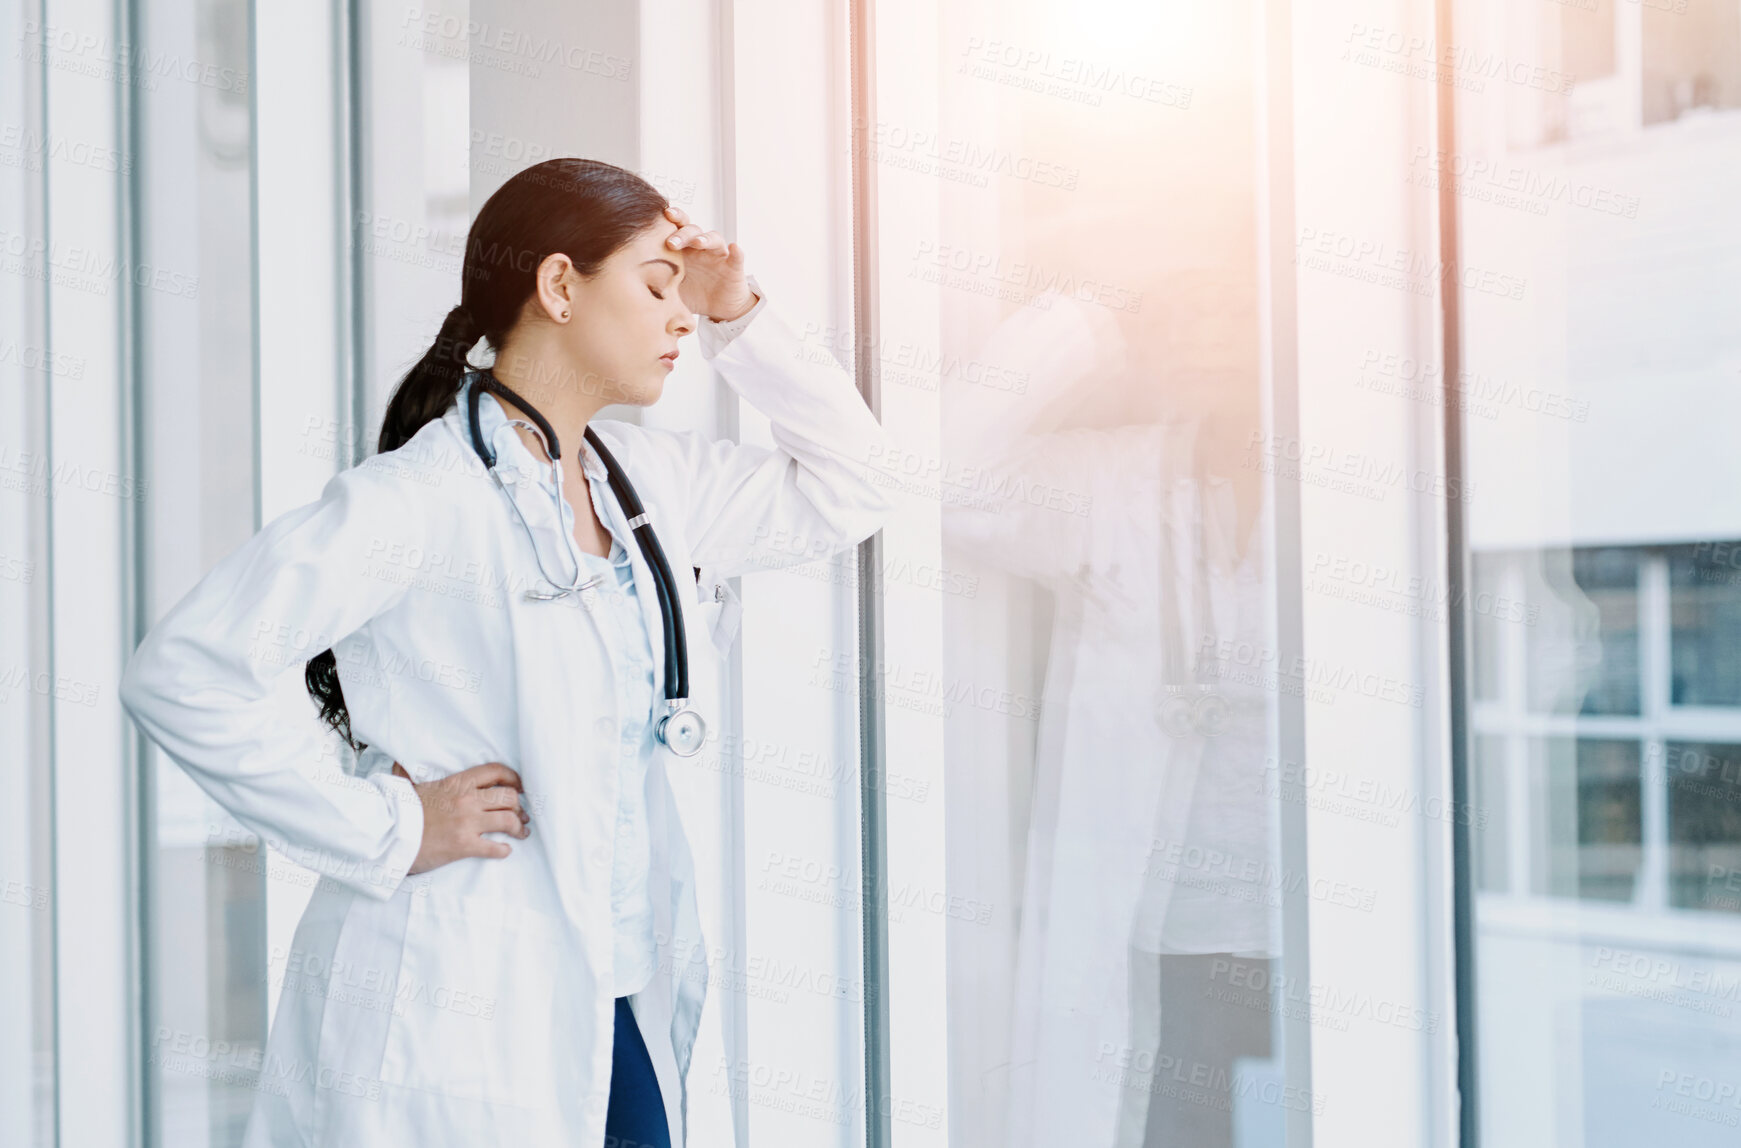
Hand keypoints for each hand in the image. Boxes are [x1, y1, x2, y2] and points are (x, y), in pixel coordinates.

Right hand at [391, 761, 530, 873]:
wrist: (387, 835)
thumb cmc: (398, 811)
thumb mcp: (410, 786)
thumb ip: (411, 773)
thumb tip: (398, 763)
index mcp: (457, 782)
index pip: (496, 771)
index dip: (514, 778)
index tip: (520, 786)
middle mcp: (466, 800)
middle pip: (508, 797)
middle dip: (519, 807)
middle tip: (522, 815)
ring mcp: (467, 823)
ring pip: (508, 820)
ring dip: (518, 828)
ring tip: (520, 833)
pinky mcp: (464, 845)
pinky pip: (494, 847)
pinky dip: (504, 850)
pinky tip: (505, 851)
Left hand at [660, 204, 757, 320]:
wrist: (719, 309)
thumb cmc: (693, 293)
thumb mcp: (671, 289)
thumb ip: (655, 283)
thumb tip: (628, 287)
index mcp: (684, 249)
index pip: (676, 229)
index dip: (669, 222)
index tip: (656, 220)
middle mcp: (701, 247)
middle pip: (692, 230)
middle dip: (681, 233)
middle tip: (671, 242)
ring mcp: (718, 255)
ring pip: (713, 238)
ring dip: (705, 238)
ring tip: (698, 243)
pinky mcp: (734, 267)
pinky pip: (737, 257)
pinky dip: (736, 253)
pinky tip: (734, 248)